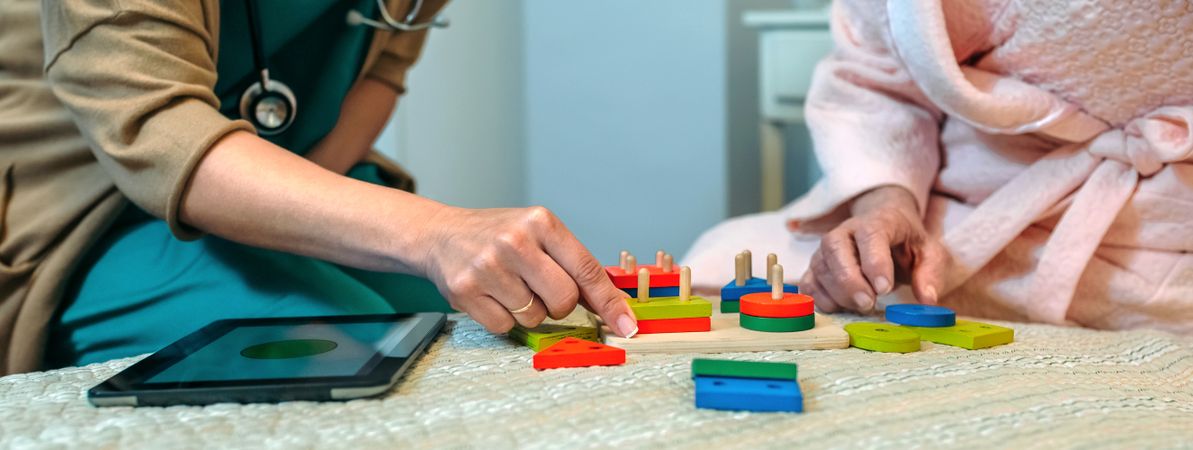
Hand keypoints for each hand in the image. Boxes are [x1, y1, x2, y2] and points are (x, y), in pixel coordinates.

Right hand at [421, 206, 637, 336]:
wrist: (441, 235)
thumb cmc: (498, 236)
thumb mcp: (539, 235)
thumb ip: (573, 264)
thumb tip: (613, 304)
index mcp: (541, 222)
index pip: (586, 269)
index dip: (610, 302)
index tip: (627, 324)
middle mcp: (515, 241)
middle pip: (564, 300)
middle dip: (559, 304)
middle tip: (540, 288)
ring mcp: (488, 267)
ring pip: (534, 317)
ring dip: (529, 310)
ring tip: (510, 285)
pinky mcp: (465, 291)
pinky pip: (505, 326)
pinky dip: (504, 318)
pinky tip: (492, 295)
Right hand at [800, 186, 947, 312]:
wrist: (884, 229)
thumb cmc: (905, 243)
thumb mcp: (929, 253)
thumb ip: (930, 273)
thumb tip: (928, 301)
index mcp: (877, 222)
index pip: (871, 235)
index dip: (875, 262)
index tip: (884, 288)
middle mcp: (845, 232)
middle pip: (835, 250)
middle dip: (850, 281)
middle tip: (869, 303)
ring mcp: (825, 249)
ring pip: (820, 268)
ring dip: (838, 293)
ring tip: (862, 306)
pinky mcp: (815, 267)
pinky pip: (808, 283)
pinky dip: (820, 299)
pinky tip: (841, 307)